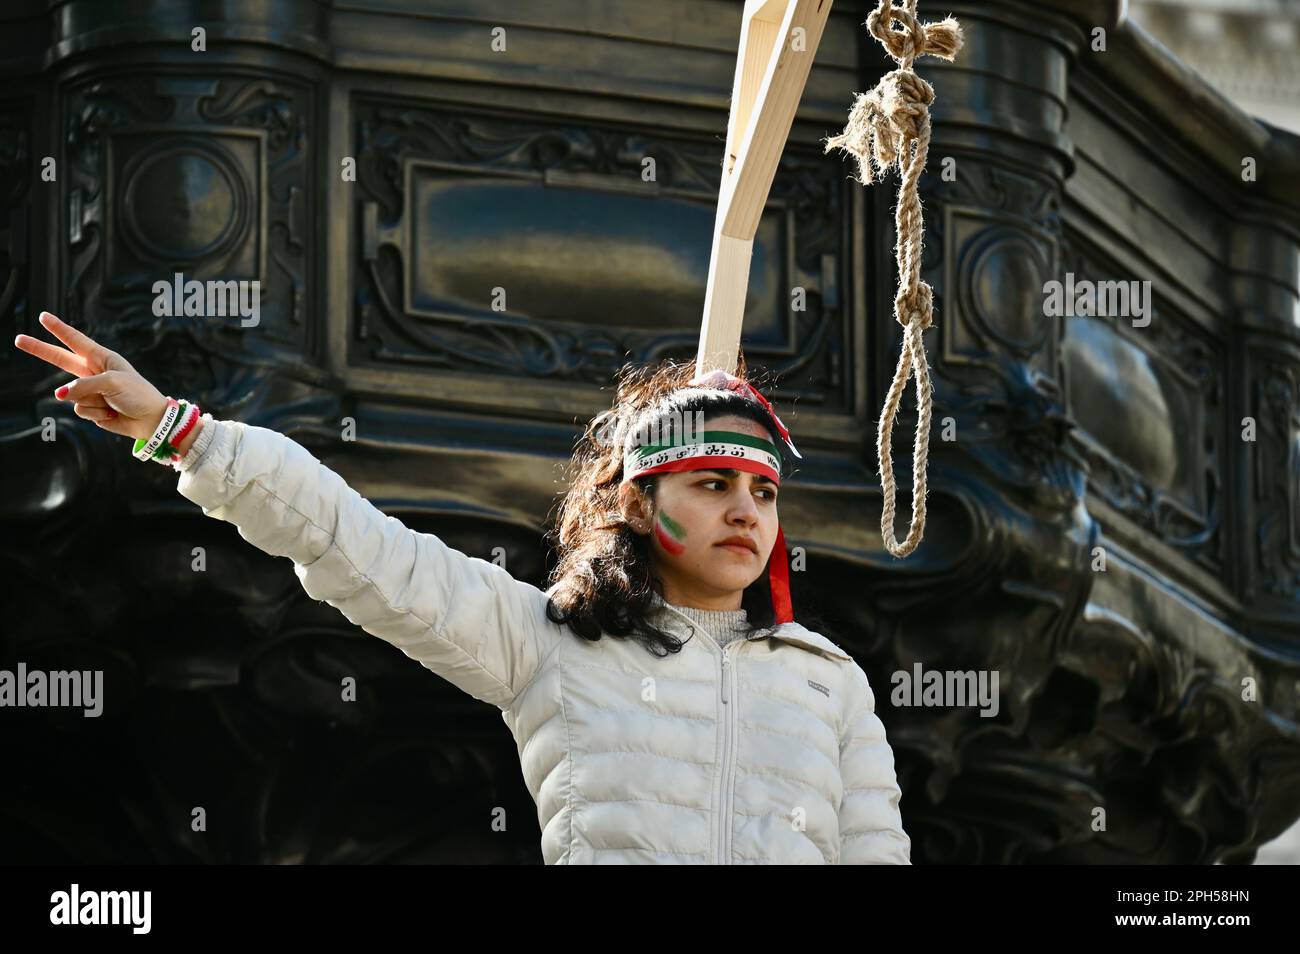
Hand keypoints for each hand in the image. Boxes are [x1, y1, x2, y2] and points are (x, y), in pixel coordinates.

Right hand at [13, 311, 168, 441]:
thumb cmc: (137, 395)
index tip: (43, 316)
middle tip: (18, 339)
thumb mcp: (112, 383)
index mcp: (102, 358)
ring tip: (112, 403)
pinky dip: (96, 414)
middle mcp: (93, 373)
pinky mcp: (91, 408)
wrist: (151, 420)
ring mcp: (90, 391)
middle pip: (60, 360)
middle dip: (39, 349)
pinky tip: (111, 414)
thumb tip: (59, 395)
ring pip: (72, 394)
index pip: (76, 341)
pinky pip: (80, 410)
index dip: (59, 329)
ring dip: (92, 401)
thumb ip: (83, 385)